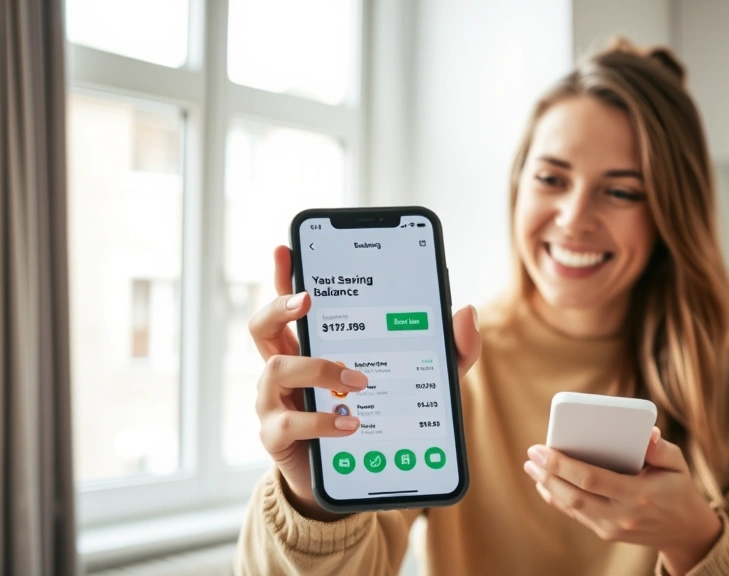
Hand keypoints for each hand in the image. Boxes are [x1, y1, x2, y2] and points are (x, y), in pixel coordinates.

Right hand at [251, 245, 482, 520]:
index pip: (290, 300)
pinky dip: (321, 421)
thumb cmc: (380, 413)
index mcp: (313, 342)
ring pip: (273, 368)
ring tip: (358, 381)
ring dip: (317, 369)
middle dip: (280, 306)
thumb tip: (466, 312)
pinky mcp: (277, 436)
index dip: (283, 273)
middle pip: (263, 326)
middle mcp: (286, 365)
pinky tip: (350, 423)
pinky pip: (288, 422)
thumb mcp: (422, 378)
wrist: (355, 474)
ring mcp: (276, 400)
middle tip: (308, 299)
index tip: (287, 248)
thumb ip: (449, 349)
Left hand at [524, 428, 721, 573]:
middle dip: (548, 474)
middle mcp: (623, 515)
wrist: (685, 531)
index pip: (592, 479)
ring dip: (548, 486)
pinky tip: (544, 484)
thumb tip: (645, 432)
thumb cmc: (678, 489)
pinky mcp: (607, 533)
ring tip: (532, 466)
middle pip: (575, 496)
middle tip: (531, 453)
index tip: (543, 448)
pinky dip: (557, 499)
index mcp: (639, 494)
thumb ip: (661, 448)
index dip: (563, 464)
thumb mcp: (678, 464)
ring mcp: (613, 527)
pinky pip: (576, 515)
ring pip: (572, 507)